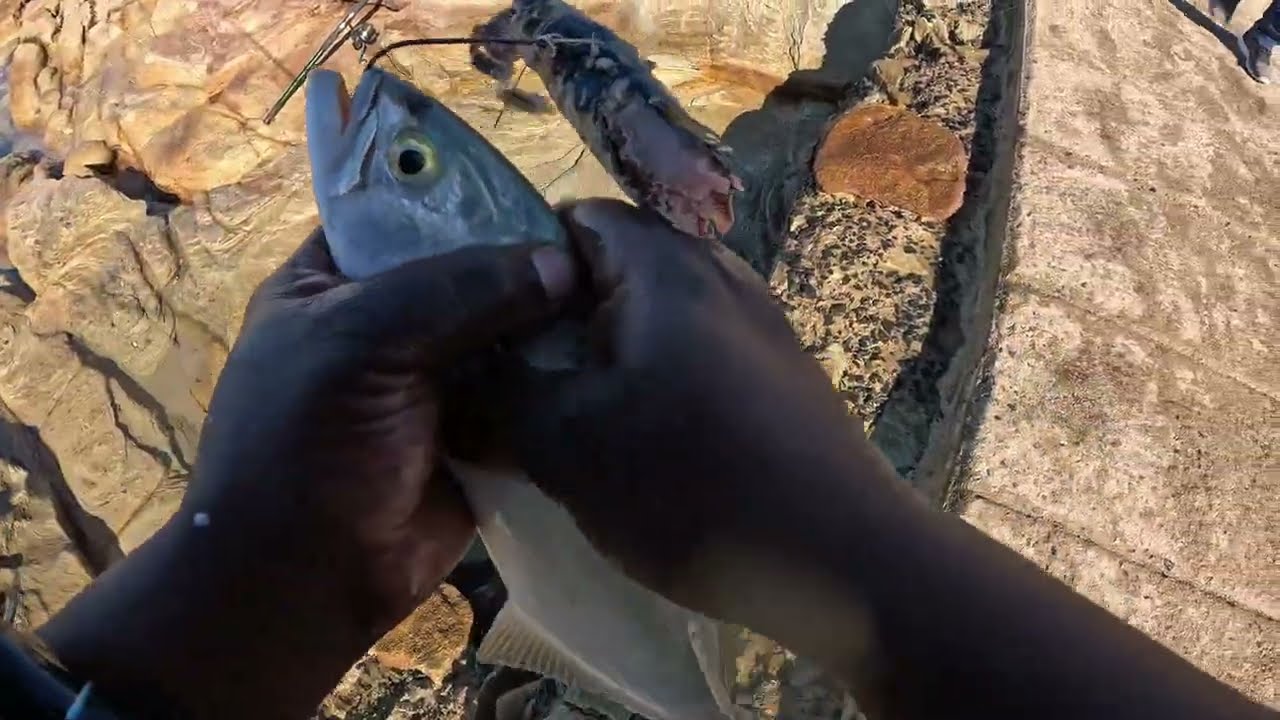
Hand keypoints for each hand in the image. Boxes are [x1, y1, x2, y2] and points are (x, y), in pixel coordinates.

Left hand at [39, 228, 574, 718]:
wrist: (306, 578)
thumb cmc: (305, 442)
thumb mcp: (362, 339)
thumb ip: (459, 288)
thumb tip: (564, 261)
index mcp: (335, 279)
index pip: (403, 211)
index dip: (466, 195)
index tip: (542, 188)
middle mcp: (388, 319)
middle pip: (468, 269)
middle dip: (525, 259)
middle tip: (601, 241)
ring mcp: (436, 377)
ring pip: (506, 328)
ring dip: (551, 318)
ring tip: (620, 289)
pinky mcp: (479, 430)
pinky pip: (527, 389)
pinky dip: (560, 375)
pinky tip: (613, 351)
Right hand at [485, 200, 901, 626]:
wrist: (843, 562)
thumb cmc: (694, 487)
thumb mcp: (566, 445)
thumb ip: (495, 397)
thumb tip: (448, 378)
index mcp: (664, 264)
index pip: (569, 219)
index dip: (510, 269)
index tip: (476, 333)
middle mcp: (718, 272)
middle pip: (607, 274)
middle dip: (550, 328)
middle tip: (507, 389)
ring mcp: (757, 324)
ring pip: (647, 324)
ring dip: (599, 367)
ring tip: (563, 429)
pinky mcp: (778, 376)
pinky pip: (688, 361)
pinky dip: (648, 391)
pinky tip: (635, 453)